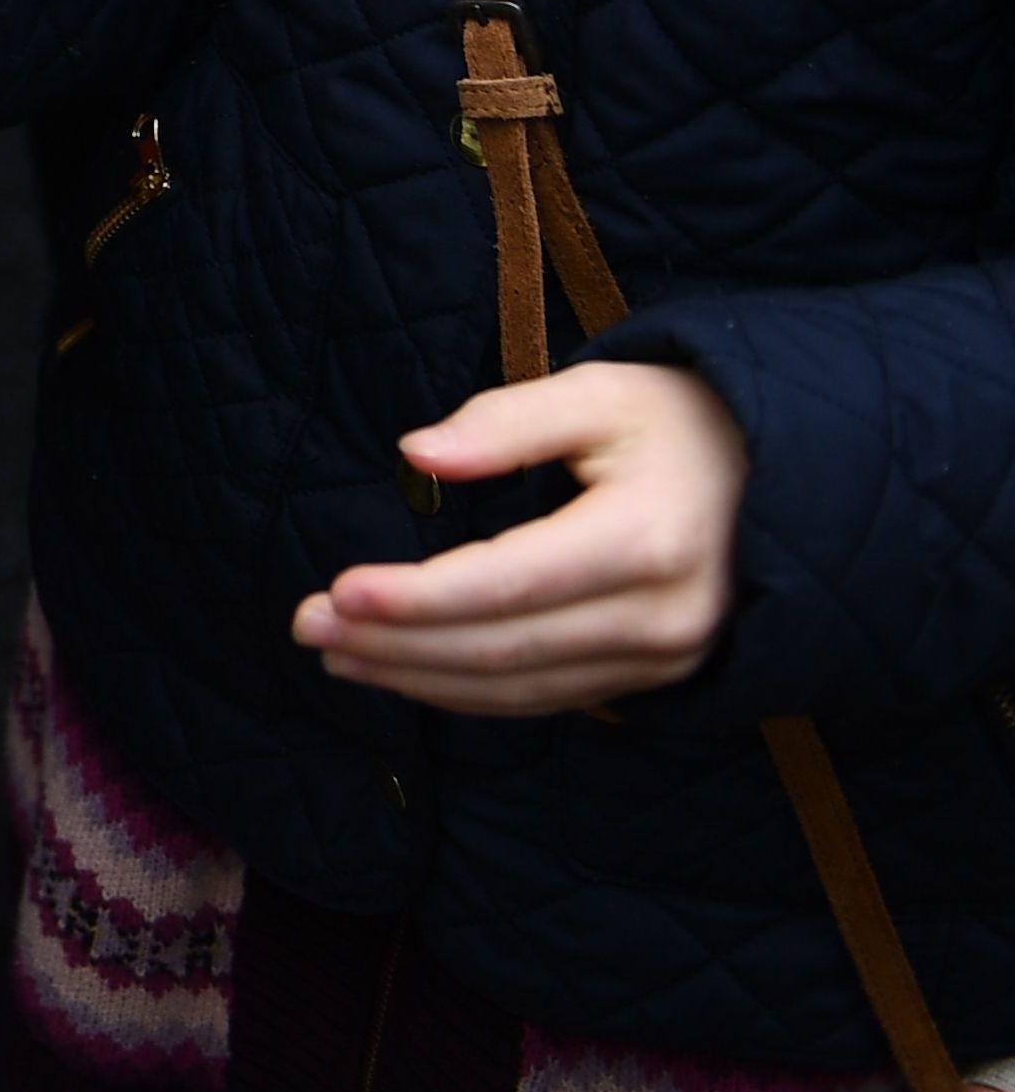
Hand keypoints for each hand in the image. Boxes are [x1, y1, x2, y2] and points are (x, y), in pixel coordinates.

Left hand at [292, 361, 746, 714]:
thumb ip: (505, 420)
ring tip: (334, 654)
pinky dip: (470, 692)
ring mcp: (666, 659)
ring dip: (419, 678)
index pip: (509, 585)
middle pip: (505, 648)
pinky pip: (550, 697)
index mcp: (646, 542)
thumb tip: (416, 451)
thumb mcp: (599, 394)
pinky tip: (405, 672)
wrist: (786, 479)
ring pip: (521, 686)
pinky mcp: (657, 678)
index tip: (337, 591)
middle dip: (396, 644)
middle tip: (305, 625)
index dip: (419, 598)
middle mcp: (662, 617)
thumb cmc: (678, 422)